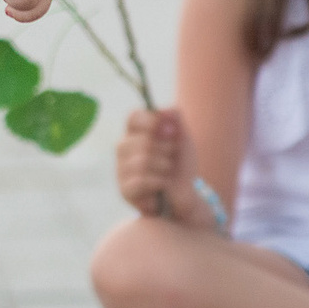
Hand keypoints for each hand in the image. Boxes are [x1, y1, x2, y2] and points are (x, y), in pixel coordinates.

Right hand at [114, 106, 199, 220]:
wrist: (186, 196)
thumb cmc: (180, 166)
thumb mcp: (183, 140)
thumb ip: (176, 121)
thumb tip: (167, 110)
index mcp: (135, 133)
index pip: (134, 118)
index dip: (152, 121)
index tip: (171, 130)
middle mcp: (124, 149)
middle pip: (142, 140)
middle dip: (166, 150)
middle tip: (172, 158)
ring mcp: (121, 169)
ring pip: (142, 161)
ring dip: (164, 167)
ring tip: (168, 173)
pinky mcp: (125, 190)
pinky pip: (140, 180)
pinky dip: (159, 183)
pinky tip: (162, 187)